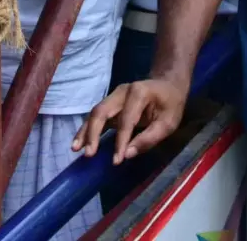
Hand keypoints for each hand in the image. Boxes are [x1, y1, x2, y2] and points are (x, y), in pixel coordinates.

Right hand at [71, 78, 188, 164]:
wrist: (168, 84)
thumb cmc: (170, 104)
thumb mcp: (169, 122)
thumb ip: (149, 138)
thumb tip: (127, 154)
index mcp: (139, 93)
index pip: (126, 120)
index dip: (120, 141)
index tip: (116, 161)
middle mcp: (122, 92)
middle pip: (102, 111)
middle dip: (93, 133)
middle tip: (89, 154)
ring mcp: (114, 96)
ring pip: (95, 113)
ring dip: (85, 131)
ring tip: (76, 149)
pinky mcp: (110, 104)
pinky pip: (96, 116)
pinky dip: (87, 129)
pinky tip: (79, 143)